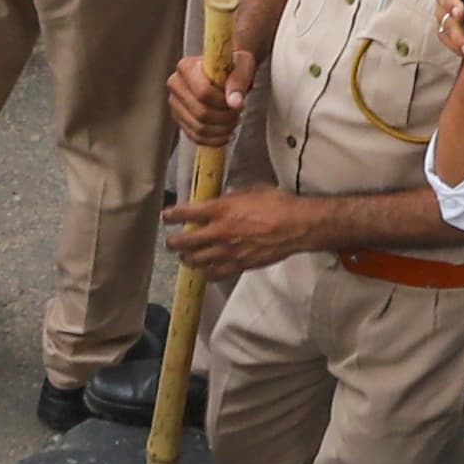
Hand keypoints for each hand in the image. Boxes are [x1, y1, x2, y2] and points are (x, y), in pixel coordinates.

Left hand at [163, 183, 316, 275]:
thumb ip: (235, 195)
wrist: (297, 226)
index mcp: (221, 209)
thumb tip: (226, 196)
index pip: (186, 213)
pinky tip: (206, 270)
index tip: (166, 216)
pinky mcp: (239, 265)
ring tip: (186, 257)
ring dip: (187, 259)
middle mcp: (219, 231)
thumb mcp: (253, 190)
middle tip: (171, 242)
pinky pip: (215, 274)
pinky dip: (207, 273)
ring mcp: (227, 251)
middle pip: (184, 241)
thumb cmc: (278, 204)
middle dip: (173, 242)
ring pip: (195, 260)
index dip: (172, 215)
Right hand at [164, 49, 247, 150]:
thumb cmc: (234, 65)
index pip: (203, 92)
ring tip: (234, 120)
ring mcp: (175, 104)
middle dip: (225, 118)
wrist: (225, 72)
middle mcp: (175, 84)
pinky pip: (196, 137)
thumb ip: (239, 81)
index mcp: (186, 67)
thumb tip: (235, 103)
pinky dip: (214, 140)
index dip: (223, 102)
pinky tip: (227, 133)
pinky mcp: (179, 119)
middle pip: (201, 113)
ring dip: (222, 130)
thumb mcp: (242, 65)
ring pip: (199, 128)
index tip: (238, 101)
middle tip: (239, 112)